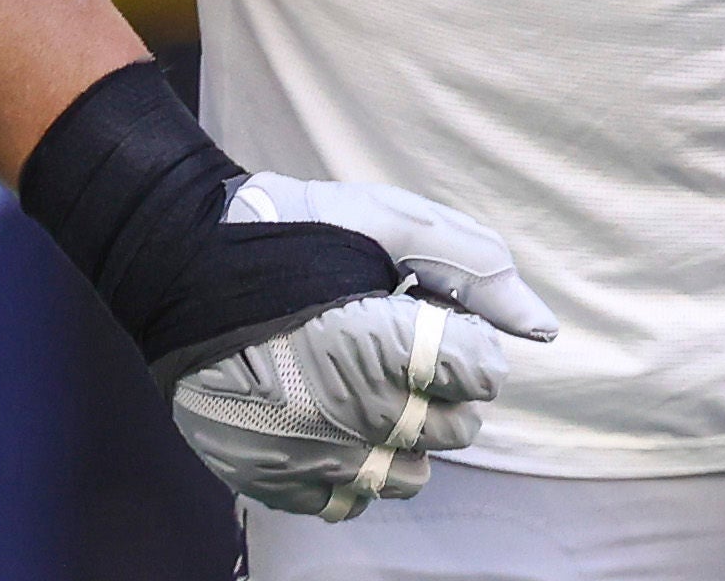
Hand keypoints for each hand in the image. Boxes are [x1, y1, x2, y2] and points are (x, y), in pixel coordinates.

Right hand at [169, 177, 559, 519]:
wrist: (181, 262)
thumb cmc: (296, 232)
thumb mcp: (394, 223)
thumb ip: (478, 273)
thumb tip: (543, 329)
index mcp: (386, 344)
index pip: (483, 374)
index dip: (466, 339)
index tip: (431, 316)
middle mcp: (353, 412)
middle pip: (458, 430)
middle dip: (445, 385)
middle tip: (400, 346)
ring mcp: (311, 453)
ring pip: (411, 475)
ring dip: (407, 433)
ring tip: (368, 384)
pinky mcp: (273, 478)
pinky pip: (348, 502)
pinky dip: (354, 466)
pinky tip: (333, 418)